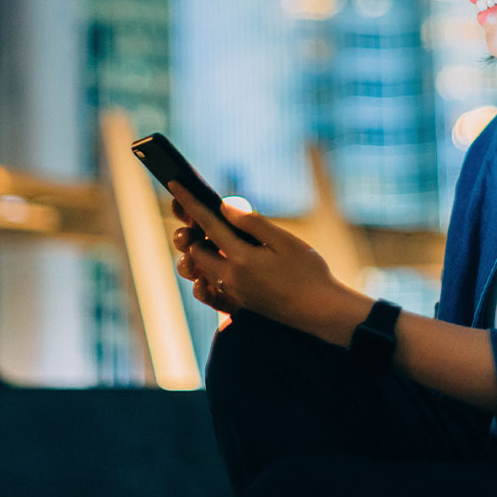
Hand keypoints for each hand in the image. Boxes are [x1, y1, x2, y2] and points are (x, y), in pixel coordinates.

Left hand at [169, 181, 352, 335]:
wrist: (322, 312)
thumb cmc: (309, 273)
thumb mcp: (284, 241)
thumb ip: (252, 223)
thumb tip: (224, 207)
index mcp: (240, 259)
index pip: (206, 224)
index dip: (189, 202)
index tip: (174, 184)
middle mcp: (230, 279)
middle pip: (196, 252)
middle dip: (193, 233)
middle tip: (200, 216)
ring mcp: (234, 294)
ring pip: (203, 271)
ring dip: (201, 253)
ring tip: (211, 238)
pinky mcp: (241, 304)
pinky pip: (214, 290)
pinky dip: (210, 275)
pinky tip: (225, 263)